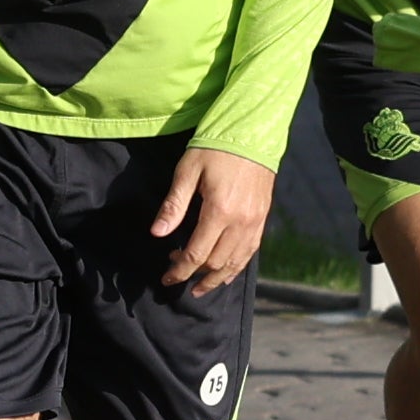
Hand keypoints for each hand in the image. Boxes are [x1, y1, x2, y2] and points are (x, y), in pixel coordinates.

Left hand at [151, 147, 275, 296]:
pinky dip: (236, 268)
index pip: (197, 254)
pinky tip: (225, 274)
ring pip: (235, 263)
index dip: (179, 270)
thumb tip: (157, 233)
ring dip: (216, 279)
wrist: (252, 132)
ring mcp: (254, 223)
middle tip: (176, 273)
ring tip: (199, 287)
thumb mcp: (188, 171)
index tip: (166, 277)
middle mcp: (240, 223)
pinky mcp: (262, 219)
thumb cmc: (215, 148)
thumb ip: (174, 205)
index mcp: (219, 211)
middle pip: (216, 263)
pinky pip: (250, 253)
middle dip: (194, 275)